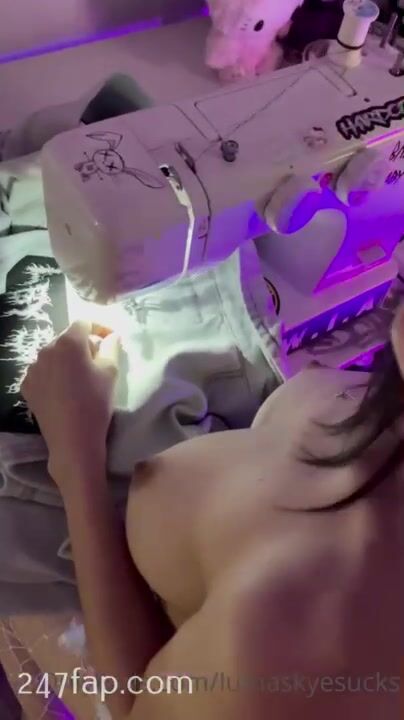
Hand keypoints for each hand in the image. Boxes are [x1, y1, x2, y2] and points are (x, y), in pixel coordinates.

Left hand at [21, 321, 118, 489]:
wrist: (72, 439)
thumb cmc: (96, 402)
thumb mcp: (111, 372)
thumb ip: (111, 347)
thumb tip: (111, 336)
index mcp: (69, 342)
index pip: (84, 323)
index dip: (100, 328)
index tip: (110, 340)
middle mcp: (46, 349)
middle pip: (67, 338)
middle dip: (83, 345)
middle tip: (98, 361)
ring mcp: (33, 367)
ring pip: (53, 355)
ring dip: (67, 360)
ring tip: (79, 378)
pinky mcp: (27, 385)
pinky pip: (43, 371)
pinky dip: (54, 374)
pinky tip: (64, 390)